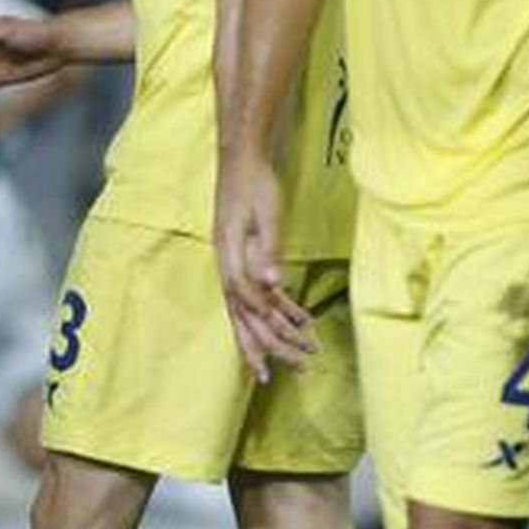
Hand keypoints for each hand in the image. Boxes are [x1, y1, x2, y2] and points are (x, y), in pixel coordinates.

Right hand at [213, 154, 318, 380]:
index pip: (250, 303)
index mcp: (231, 258)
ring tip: (301, 356)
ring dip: (274, 336)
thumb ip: (267, 249)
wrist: (240, 160)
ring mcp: (232, 264)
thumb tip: (272, 284)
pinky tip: (299, 319)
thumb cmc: (254, 184)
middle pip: (246, 318)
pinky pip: (255, 295)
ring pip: (249, 313)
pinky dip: (277, 311)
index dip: (270, 328)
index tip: (290, 349)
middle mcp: (227, 267)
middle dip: (271, 347)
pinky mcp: (240, 259)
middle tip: (297, 368)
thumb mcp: (266, 213)